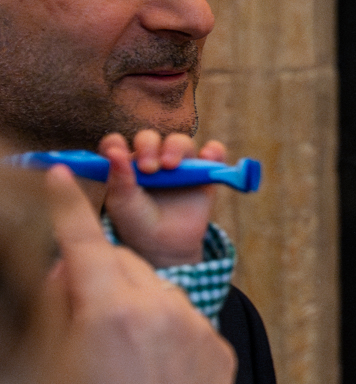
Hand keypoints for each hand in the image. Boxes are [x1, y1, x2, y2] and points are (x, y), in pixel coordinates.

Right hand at [36, 166, 235, 383]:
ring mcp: (196, 326)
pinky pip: (184, 322)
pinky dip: (164, 332)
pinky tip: (151, 377)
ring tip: (118, 360)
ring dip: (134, 304)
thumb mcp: (52, 372)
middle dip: (98, 272)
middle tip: (78, 312)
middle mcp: (159, 308)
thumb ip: (59, 309)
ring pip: (157, 290)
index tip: (61, 174)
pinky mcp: (220, 348)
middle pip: (121, 263)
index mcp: (108, 311)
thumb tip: (67, 268)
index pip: (83, 242)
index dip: (67, 207)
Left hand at [100, 129, 227, 267]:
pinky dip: (214, 150)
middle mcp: (152, 160)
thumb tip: (114, 149)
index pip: (118, 142)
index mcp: (126, 166)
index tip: (117, 153)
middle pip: (150, 138)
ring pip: (180, 141)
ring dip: (176, 147)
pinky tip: (207, 157)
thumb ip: (118, 177)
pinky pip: (214, 153)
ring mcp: (179, 166)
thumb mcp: (122, 203)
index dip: (116, 143)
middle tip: (149, 169)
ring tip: (173, 167)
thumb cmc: (137, 224)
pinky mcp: (204, 174)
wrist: (166, 245)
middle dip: (149, 147)